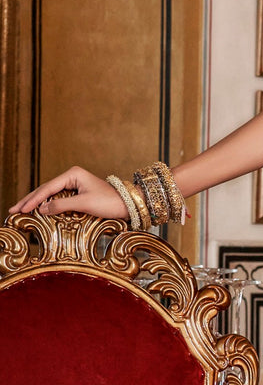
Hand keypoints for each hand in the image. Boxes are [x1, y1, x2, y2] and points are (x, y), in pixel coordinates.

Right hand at [9, 166, 125, 219]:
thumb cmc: (109, 202)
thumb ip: (61, 206)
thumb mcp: (84, 204)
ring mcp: (73, 184)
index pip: (47, 188)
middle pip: (45, 189)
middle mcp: (71, 176)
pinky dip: (46, 205)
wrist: (127, 205)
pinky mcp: (76, 193)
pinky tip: (37, 210)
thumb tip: (41, 209)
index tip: (21, 208)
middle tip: (13, 209)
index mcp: (72, 174)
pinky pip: (57, 198)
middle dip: (29, 200)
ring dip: (35, 203)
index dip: (33, 200)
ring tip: (20, 209)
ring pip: (49, 194)